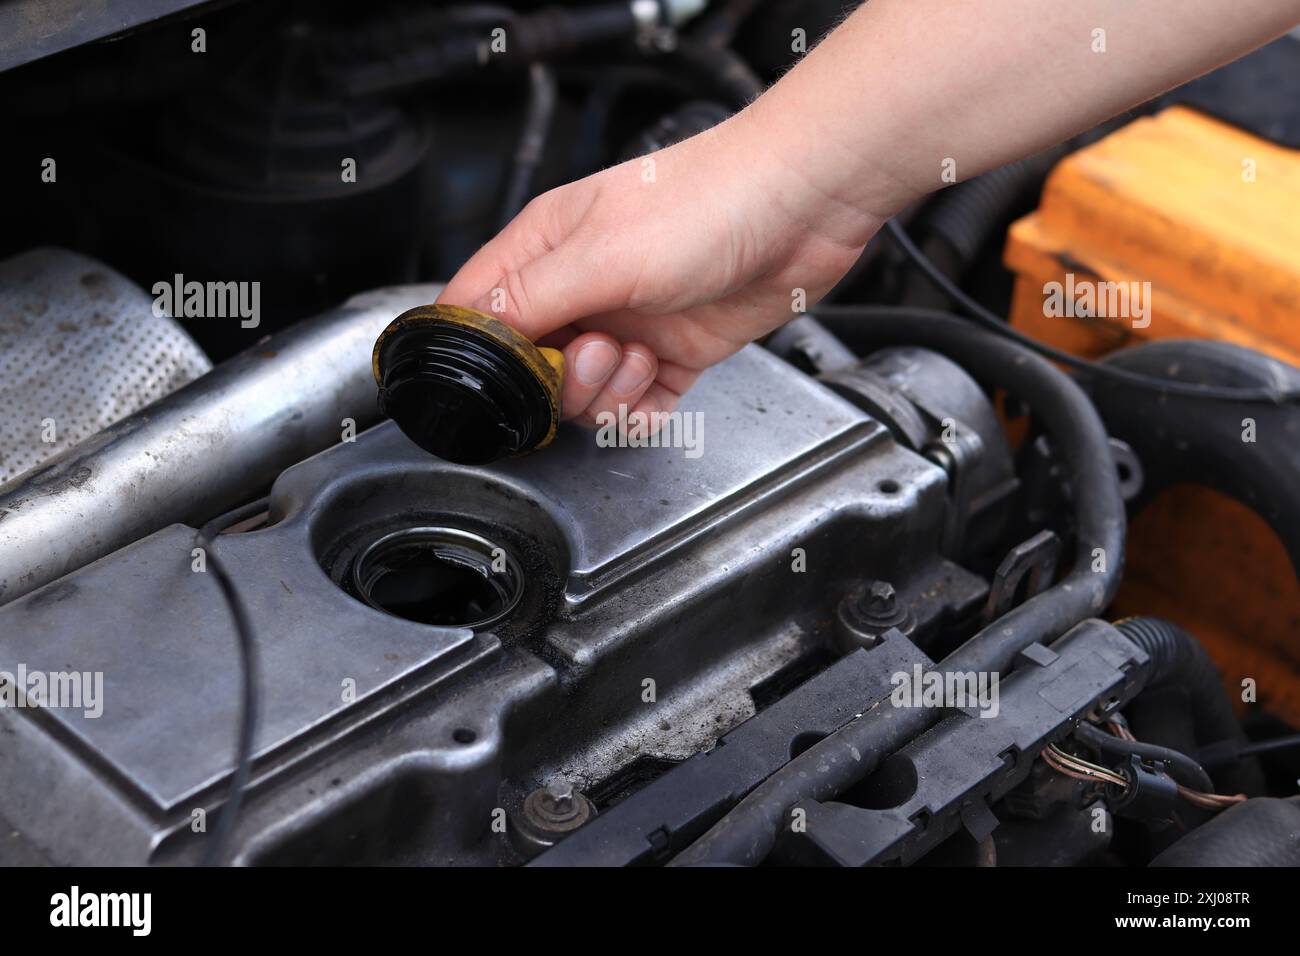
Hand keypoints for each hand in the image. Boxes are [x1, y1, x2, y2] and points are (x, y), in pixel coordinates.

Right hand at [437, 112, 881, 425]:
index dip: (482, 350)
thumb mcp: (602, 254)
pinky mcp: (674, 353)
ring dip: (605, 395)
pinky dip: (640, 412)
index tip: (506, 375)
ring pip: (584, 393)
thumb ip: (532, 298)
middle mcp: (583, 285)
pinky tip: (655, 388)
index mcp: (547, 247)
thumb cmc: (711, 201)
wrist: (804, 208)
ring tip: (637, 359)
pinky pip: (637, 406)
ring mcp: (629, 322)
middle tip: (599, 355)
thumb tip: (473, 331)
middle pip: (533, 364)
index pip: (480, 307)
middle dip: (559, 380)